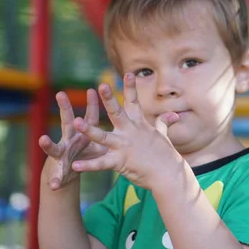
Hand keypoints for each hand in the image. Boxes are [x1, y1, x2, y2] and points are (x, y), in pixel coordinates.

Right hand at [39, 89, 108, 189]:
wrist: (67, 171)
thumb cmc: (84, 152)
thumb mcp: (97, 143)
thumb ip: (107, 134)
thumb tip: (128, 124)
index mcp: (82, 133)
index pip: (89, 116)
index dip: (91, 104)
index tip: (92, 89)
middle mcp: (69, 139)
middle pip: (67, 121)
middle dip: (64, 107)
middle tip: (60, 94)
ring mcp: (61, 154)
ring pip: (53, 147)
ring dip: (48, 144)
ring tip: (42, 139)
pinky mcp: (57, 170)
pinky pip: (56, 176)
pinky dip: (55, 180)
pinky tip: (53, 185)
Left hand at [71, 73, 182, 189]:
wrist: (168, 175)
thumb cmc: (166, 155)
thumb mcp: (163, 136)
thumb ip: (163, 123)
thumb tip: (173, 115)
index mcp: (139, 124)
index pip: (134, 102)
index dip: (131, 87)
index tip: (128, 73)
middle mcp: (130, 132)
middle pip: (117, 112)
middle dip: (109, 99)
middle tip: (102, 86)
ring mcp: (124, 147)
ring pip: (103, 136)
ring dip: (89, 130)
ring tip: (77, 122)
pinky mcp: (120, 162)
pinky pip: (101, 164)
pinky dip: (88, 165)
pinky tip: (76, 165)